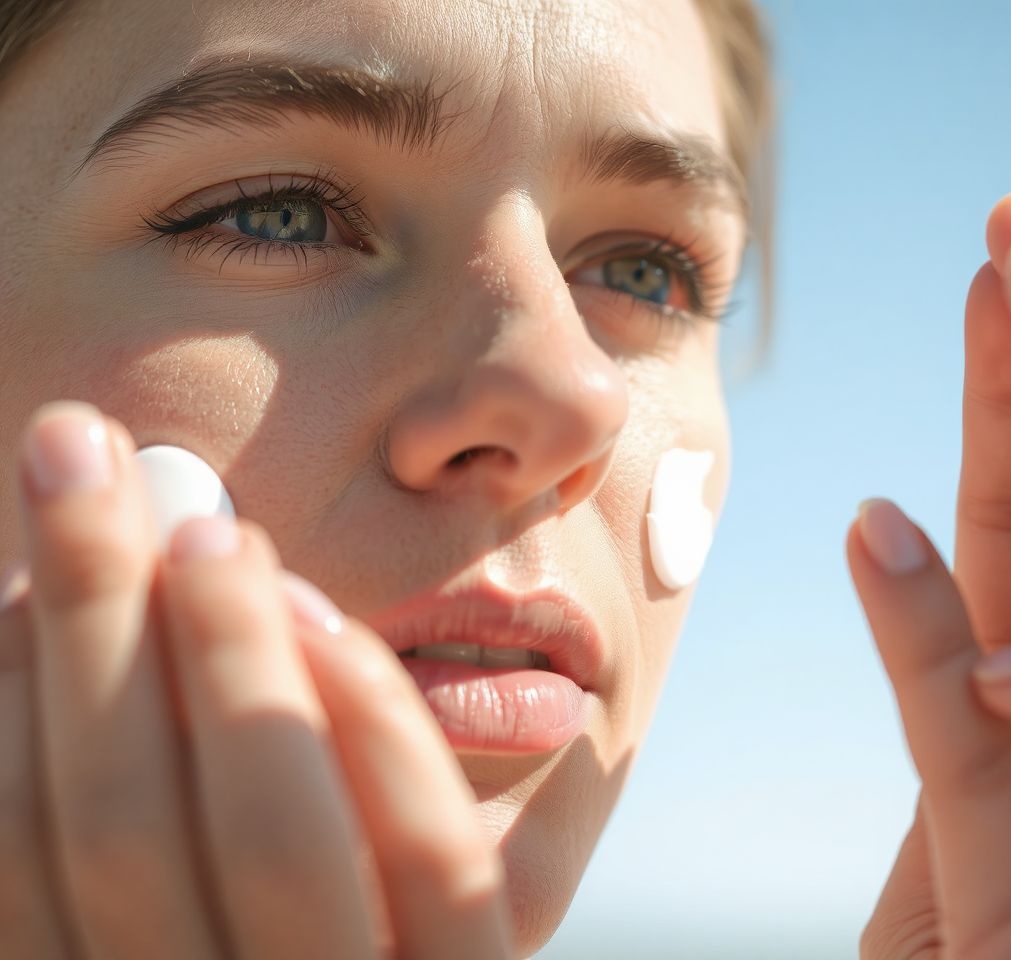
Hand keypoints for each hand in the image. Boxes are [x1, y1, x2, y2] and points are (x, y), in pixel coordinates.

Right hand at [0, 403, 512, 958]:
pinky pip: (428, 854)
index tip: (16, 556)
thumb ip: (117, 772)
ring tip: (212, 530)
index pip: (17, 862)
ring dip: (228, 654)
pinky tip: (319, 618)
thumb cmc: (251, 903)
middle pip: (124, 828)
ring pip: (271, 838)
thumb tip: (41, 597)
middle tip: (80, 449)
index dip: (10, 693)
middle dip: (97, 616)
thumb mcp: (153, 866)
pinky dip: (369, 724)